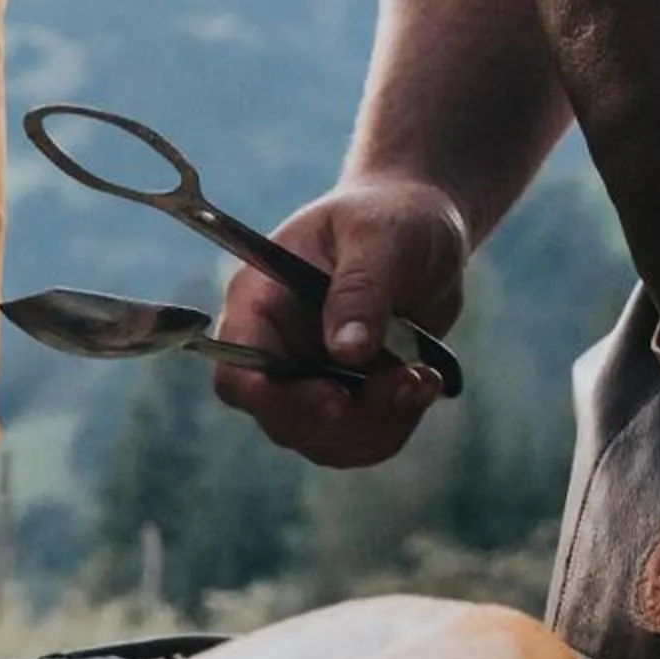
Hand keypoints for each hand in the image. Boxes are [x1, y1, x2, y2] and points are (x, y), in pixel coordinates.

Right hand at [211, 177, 468, 467]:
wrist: (423, 226)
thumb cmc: (395, 217)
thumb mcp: (383, 237)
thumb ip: (361, 290)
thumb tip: (347, 353)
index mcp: (259, 302)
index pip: (235, 371)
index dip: (271, 398)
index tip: (335, 399)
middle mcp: (273, 348)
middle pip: (279, 419)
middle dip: (347, 417)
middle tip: (406, 380)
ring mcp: (306, 378)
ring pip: (323, 441)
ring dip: (379, 423)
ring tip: (422, 377)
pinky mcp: (345, 396)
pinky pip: (358, 442)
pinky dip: (395, 425)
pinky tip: (423, 384)